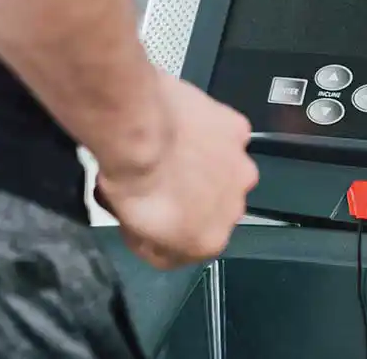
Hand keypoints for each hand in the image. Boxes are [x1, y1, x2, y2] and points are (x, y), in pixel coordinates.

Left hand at [96, 69, 256, 268]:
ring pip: (220, 169)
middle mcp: (234, 209)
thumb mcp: (128, 225)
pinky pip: (221, 132)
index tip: (146, 211)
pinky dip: (204, 129)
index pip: (190, 244)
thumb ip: (147, 241)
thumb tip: (144, 237)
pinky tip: (178, 122)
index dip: (166, 228)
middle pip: (209, 205)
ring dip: (199, 162)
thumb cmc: (130, 180)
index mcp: (209, 241)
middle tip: (155, 176)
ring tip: (164, 146)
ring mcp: (238, 168)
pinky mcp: (235, 130)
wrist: (137, 133)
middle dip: (187, 194)